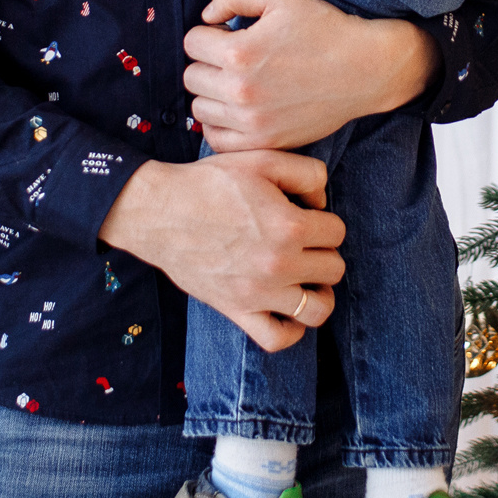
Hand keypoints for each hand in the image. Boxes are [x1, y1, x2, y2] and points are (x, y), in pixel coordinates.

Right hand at [98, 151, 343, 350]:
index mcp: (289, 226)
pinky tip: (288, 310)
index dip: (325, 220)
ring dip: (318, 293)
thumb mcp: (262, 159)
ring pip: (318, 309)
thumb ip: (307, 173)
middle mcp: (279, 264)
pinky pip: (277, 338)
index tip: (306, 216)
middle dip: (323, 252)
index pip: (337, 232)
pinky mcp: (237, 311)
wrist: (160, 211)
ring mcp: (259, 293)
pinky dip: (291, 331)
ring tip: (306, 279)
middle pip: (334, 269)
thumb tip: (323, 201)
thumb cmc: (210, 182)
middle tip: (303, 243)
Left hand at [182, 0, 436, 151]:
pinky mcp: (265, 142)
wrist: (364, 69)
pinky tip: (238, 108)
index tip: (231, 33)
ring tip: (237, 81)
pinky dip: (220, 124)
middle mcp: (241, 92)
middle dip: (208, 62)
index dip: (210, 32)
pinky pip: (217, 139)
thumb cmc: (324, 27)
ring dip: (212, 93)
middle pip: (191, 76)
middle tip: (235, 57)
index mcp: (239, 53)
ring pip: (199, 109)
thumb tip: (206, 16)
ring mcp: (252, 122)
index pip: (192, 42)